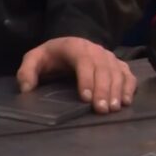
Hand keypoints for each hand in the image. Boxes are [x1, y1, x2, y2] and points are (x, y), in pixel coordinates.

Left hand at [16, 37, 136, 113]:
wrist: (66, 45)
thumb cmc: (50, 56)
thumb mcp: (33, 59)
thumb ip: (27, 72)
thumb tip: (26, 88)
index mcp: (74, 46)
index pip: (83, 61)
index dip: (86, 79)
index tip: (85, 98)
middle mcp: (95, 50)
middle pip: (103, 69)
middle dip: (103, 90)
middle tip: (100, 110)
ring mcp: (109, 57)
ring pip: (117, 72)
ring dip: (117, 91)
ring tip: (113, 109)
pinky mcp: (117, 65)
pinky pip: (127, 74)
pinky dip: (129, 87)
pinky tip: (126, 101)